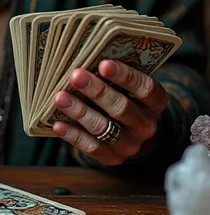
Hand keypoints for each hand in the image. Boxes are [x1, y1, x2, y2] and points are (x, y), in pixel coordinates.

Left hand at [52, 60, 168, 165]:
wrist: (131, 130)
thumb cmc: (124, 95)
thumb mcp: (128, 84)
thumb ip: (113, 74)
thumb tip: (86, 56)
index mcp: (155, 102)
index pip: (145, 88)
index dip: (125, 76)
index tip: (103, 64)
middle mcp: (146, 125)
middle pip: (121, 108)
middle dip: (97, 91)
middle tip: (75, 76)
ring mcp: (131, 144)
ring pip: (104, 128)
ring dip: (80, 111)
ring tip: (60, 98)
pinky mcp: (113, 158)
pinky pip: (93, 147)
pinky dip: (74, 135)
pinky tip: (59, 124)